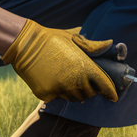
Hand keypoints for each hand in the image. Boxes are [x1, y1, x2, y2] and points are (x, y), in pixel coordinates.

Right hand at [1, 20, 118, 102]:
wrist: (24, 43)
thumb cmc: (51, 38)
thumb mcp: (73, 38)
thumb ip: (92, 46)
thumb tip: (110, 43)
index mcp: (84, 67)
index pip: (103, 85)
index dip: (110, 92)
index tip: (113, 97)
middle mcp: (73, 81)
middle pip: (89, 94)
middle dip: (89, 89)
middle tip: (84, 82)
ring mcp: (59, 89)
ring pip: (73, 98)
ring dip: (74, 92)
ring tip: (68, 80)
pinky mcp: (46, 94)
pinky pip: (57, 98)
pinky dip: (57, 92)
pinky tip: (53, 80)